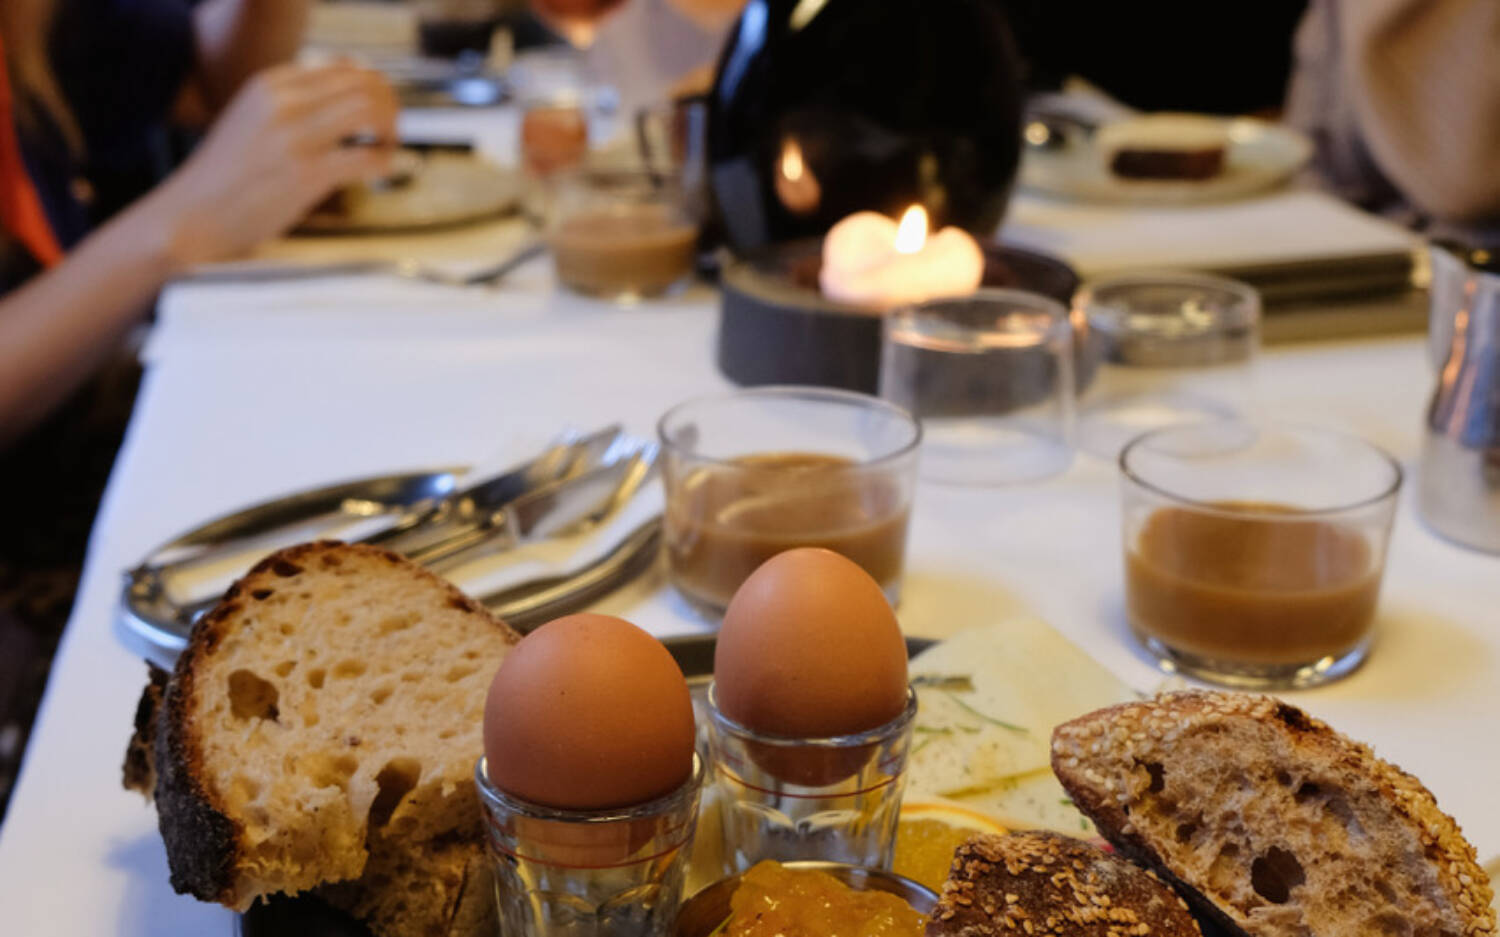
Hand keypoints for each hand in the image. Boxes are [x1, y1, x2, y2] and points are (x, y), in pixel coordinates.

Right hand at [142, 62, 398, 268]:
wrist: (191, 214)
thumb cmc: (228, 175)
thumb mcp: (254, 120)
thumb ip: (293, 105)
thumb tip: (349, 100)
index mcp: (271, 84)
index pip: (342, 66)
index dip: (371, 87)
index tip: (376, 112)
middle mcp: (284, 102)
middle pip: (363, 83)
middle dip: (388, 106)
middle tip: (388, 133)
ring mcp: (295, 137)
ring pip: (369, 109)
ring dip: (389, 130)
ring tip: (384, 150)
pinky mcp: (307, 174)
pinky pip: (367, 157)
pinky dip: (384, 162)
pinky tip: (376, 174)